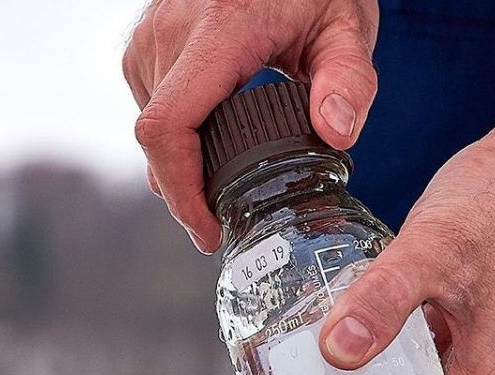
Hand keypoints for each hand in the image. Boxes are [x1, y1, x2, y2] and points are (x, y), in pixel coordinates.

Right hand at [122, 0, 377, 252]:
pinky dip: (177, 134)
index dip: (181, 192)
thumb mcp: (347, 25)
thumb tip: (337, 133)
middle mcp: (169, 31)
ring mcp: (150, 34)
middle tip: (227, 219)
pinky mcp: (145, 40)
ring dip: (181, 162)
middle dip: (186, 189)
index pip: (168, 129)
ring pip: (151, 125)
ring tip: (225, 178)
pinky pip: (150, 105)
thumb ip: (349, 80)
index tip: (208, 229)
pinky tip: (212, 140)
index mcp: (217, 29)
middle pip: (158, 138)